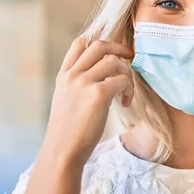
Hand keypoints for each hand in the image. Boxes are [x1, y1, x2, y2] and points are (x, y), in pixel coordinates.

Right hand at [43, 37, 134, 165]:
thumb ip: (80, 84)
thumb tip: (106, 75)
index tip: (115, 53)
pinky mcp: (97, 94)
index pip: (80, 43)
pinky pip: (122, 80)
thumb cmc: (69, 131)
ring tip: (125, 93)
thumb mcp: (67, 100)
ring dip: (127, 74)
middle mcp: (72, 75)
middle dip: (120, 49)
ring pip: (114, 61)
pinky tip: (124, 103)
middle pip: (100, 45)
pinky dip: (129, 90)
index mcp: (64, 75)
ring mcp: (83, 82)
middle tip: (130, 59)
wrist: (62, 151)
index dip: (101, 42)